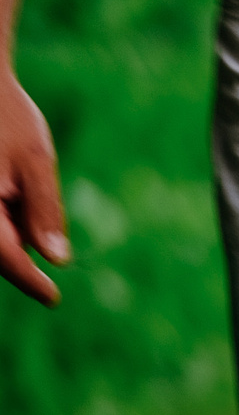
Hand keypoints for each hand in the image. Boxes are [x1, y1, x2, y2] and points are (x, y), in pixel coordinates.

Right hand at [0, 71, 68, 305]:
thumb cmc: (5, 116)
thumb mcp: (35, 160)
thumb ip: (44, 210)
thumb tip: (56, 259)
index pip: (4, 257)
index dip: (29, 281)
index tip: (53, 298)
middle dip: (16, 248)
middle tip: (34, 219)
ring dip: (8, 228)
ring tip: (14, 184)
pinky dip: (2, 214)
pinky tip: (8, 183)